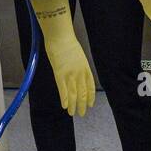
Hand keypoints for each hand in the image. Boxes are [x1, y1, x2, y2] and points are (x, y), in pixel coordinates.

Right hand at [29, 0, 95, 115]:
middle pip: (83, 93)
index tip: (90, 105)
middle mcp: (80, 73)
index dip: (90, 97)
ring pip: (73, 94)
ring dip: (73, 105)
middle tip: (81, 113)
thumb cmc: (67, 43)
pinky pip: (63, 90)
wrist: (60, 37)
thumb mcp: (78, 55)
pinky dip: (64, 99)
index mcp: (86, 68)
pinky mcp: (60, 74)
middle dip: (82, 104)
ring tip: (72, 113)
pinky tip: (64, 106)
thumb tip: (77, 73)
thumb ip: (78, 66)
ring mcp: (70, 74)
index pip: (90, 86)